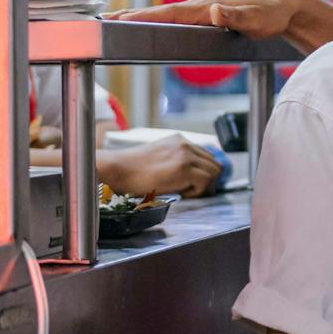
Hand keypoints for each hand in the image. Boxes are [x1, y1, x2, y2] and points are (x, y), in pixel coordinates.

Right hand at [98, 135, 221, 198]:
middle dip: (207, 179)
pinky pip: (206, 181)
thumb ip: (177, 160)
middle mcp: (185, 144)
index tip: (194, 184)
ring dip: (203, 185)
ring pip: (214, 172)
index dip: (204, 172)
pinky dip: (197, 191)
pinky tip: (181, 192)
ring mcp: (185, 155)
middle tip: (191, 190)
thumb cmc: (133, 169)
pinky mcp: (183, 168)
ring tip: (184, 191)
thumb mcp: (160, 157)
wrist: (118, 169)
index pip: (207, 156)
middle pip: (215, 163)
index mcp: (180, 141)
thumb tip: (195, 175)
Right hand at [110, 0, 332, 54]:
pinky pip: (178, 15)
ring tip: (117, 22)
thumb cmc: (271, 14)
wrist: (285, 4)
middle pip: (162, 11)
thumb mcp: (258, 19)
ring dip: (142, 16)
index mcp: (208, 7)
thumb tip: (214, 11)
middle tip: (105, 21)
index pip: (171, 13)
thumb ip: (236, 17)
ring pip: (168, 12)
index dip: (146, 17)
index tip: (121, 20)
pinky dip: (158, 17)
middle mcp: (202, 4)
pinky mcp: (208, 12)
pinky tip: (150, 22)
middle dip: (134, 15)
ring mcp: (204, 7)